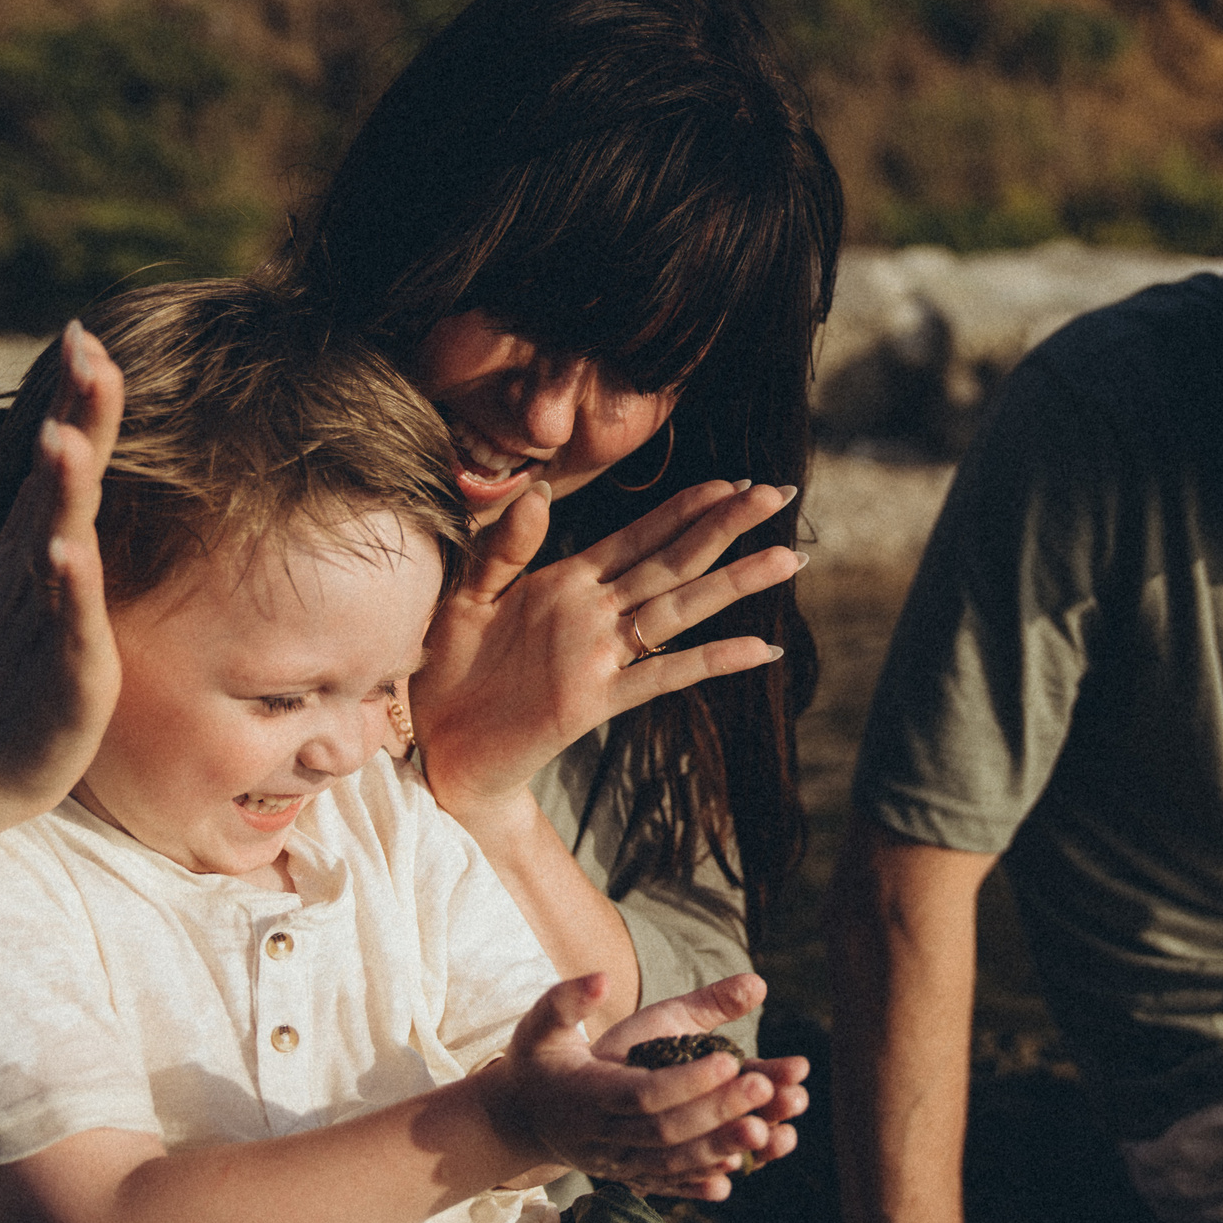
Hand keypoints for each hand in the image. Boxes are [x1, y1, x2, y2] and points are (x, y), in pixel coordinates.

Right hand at [0, 322, 121, 819]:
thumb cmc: (16, 679)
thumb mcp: (44, 592)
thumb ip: (57, 532)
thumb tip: (72, 471)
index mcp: (37, 548)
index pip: (63, 463)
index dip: (76, 402)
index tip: (87, 334)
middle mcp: (33, 567)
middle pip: (58, 480)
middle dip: (73, 413)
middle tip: (83, 346)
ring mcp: (42, 614)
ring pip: (53, 537)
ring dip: (60, 487)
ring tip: (66, 437)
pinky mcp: (61, 666)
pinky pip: (64, 617)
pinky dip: (64, 580)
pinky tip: (66, 548)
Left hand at [413, 479, 804, 809]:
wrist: (435, 743)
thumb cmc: (447, 668)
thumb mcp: (467, 595)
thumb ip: (505, 547)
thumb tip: (537, 491)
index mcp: (566, 582)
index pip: (640, 535)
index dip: (686, 507)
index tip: (732, 480)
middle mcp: (595, 614)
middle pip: (674, 562)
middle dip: (726, 527)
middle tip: (779, 493)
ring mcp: (600, 656)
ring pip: (679, 610)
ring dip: (733, 583)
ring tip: (788, 559)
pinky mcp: (594, 699)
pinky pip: (662, 675)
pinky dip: (711, 660)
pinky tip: (758, 649)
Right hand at [481, 972, 806, 1197]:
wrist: (515, 1116)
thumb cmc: (536, 1060)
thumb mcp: (541, 1023)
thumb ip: (568, 1000)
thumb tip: (601, 978)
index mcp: (585, 1095)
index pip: (643, 1094)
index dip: (687, 1082)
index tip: (731, 1059)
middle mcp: (599, 1136)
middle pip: (666, 1132)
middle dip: (718, 1112)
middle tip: (767, 1087)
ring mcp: (611, 1162)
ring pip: (671, 1165)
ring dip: (721, 1150)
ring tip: (770, 1131)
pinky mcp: (622, 1176)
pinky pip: (664, 1185)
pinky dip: (698, 1185)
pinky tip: (734, 1177)